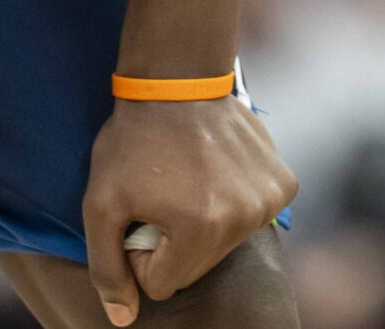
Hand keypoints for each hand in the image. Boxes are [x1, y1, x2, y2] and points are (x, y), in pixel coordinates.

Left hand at [83, 97, 296, 324]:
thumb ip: (106, 267)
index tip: (139, 214)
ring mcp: (269, 200)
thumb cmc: (134, 139)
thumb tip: (123, 319)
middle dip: (173, 243)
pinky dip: (234, 203)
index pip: (161, 284)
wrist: (179, 79)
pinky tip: (216, 172)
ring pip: (225, 245)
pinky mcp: (284, 183)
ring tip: (187, 181)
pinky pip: (253, 218)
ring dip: (204, 223)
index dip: (141, 254)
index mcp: (199, 229)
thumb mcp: (100, 203)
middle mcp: (243, 218)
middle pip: (196, 268)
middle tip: (160, 197)